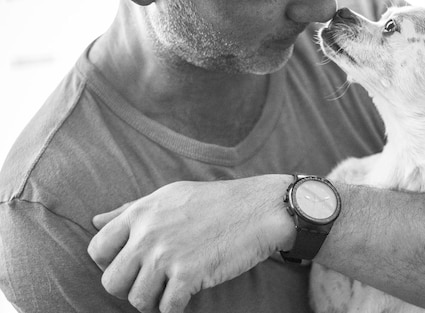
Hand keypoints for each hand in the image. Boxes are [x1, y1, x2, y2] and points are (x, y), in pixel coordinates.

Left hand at [88, 176, 294, 312]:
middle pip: (112, 281)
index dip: (110, 263)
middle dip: (129, 288)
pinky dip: (175, 308)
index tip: (132, 265)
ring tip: (172, 288)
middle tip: (153, 282)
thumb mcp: (169, 195)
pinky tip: (187, 295)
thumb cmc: (216, 201)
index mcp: (141, 212)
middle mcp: (148, 234)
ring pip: (137, 300)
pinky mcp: (188, 275)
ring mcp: (167, 255)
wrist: (258, 209)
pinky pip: (166, 308)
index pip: (97, 249)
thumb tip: (95, 221)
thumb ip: (130, 210)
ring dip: (154, 300)